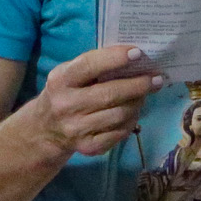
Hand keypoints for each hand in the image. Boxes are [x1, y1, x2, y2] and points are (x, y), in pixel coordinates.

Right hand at [21, 45, 165, 159]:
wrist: (45, 130)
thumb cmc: (65, 92)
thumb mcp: (68, 74)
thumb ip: (93, 65)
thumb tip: (133, 58)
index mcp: (60, 80)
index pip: (90, 65)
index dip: (115, 58)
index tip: (138, 53)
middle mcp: (66, 105)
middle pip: (110, 94)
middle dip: (138, 85)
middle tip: (155, 78)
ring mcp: (76, 129)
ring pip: (119, 115)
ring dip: (137, 103)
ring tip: (144, 95)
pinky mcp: (88, 147)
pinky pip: (119, 133)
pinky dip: (131, 121)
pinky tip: (133, 112)